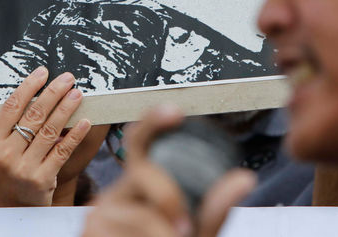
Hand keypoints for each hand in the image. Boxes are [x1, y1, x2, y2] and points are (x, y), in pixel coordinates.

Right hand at [0, 66, 91, 205]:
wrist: (6, 209)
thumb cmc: (5, 172)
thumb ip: (13, 128)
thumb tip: (42, 96)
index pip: (11, 107)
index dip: (28, 86)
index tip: (43, 72)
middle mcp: (6, 154)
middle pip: (33, 115)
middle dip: (53, 93)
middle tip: (68, 79)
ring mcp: (24, 168)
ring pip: (49, 130)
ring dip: (66, 109)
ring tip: (78, 94)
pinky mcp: (42, 180)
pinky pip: (62, 151)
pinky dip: (75, 135)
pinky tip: (85, 121)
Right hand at [82, 106, 255, 236]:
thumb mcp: (197, 232)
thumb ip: (214, 210)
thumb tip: (245, 178)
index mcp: (142, 184)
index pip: (142, 141)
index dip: (154, 122)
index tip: (175, 113)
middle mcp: (118, 192)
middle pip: (140, 170)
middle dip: (167, 196)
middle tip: (186, 229)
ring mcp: (101, 211)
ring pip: (140, 212)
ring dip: (164, 234)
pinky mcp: (92, 230)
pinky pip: (130, 231)